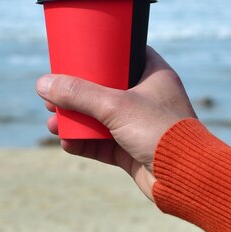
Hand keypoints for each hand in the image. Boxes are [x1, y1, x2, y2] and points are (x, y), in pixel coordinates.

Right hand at [36, 46, 196, 200]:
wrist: (187, 181)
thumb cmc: (160, 132)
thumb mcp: (115, 106)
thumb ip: (78, 94)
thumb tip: (43, 84)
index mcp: (152, 74)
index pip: (123, 52)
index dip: (99, 50)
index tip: (76, 51)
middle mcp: (147, 96)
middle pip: (104, 86)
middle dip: (76, 92)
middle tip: (53, 91)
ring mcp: (139, 124)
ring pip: (100, 116)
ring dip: (75, 119)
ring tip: (51, 122)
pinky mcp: (133, 149)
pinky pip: (102, 142)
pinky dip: (84, 142)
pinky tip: (66, 142)